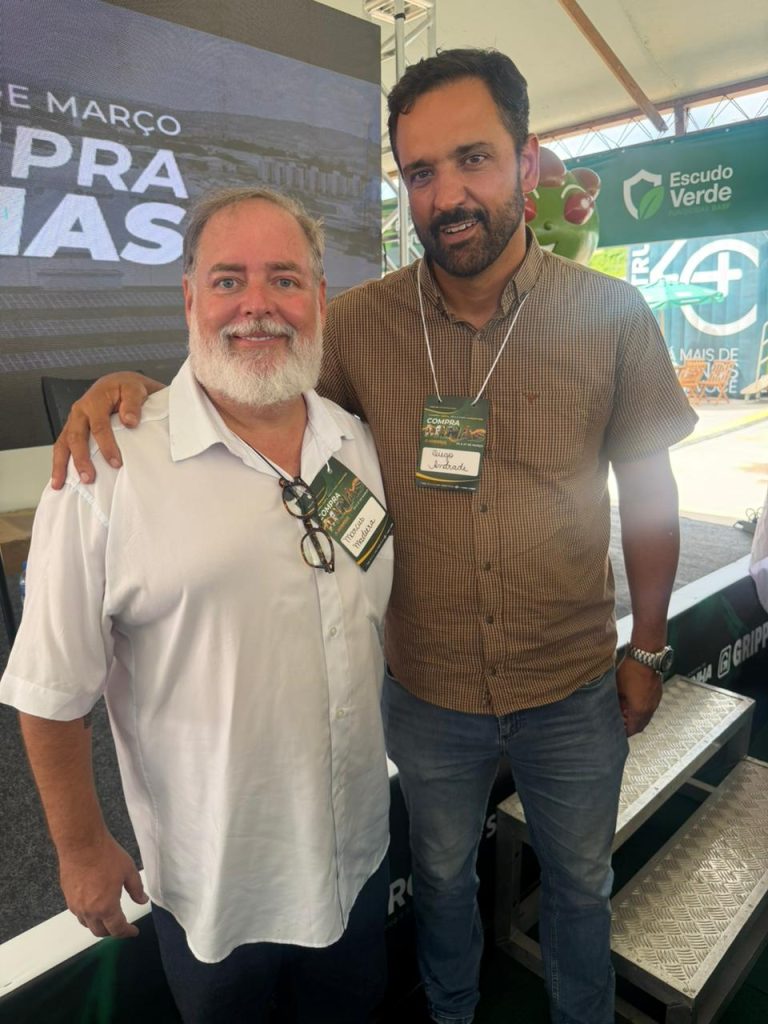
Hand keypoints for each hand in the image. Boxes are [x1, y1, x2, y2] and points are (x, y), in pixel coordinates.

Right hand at [50, 373, 162, 489]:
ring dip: (62, 465)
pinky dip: (59, 463)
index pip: (99, 426)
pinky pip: (62, 446)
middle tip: (89, 478)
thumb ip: (133, 403)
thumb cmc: (127, 388)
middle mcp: (80, 411)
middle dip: (81, 460)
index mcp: (95, 400)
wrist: (119, 383)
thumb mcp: (135, 389)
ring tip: (60, 484)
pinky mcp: (72, 429)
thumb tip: (129, 420)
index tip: (116, 463)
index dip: (107, 446)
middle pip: (77, 437)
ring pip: (63, 443)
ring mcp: (74, 421)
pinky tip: (59, 479)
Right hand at [58, 832, 147, 937]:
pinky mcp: (67, 896)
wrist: (81, 843)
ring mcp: (75, 905)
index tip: (133, 931)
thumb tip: (142, 900)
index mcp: (106, 907)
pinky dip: (88, 915)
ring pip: (87, 924)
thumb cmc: (105, 855)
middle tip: (122, 925)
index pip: (117, 929)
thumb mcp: (128, 871)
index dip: (127, 932)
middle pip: (100, 932)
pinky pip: (78, 913)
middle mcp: (88, 911)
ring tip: (108, 917)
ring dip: (98, 924)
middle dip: (112, 931)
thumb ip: (136, 889)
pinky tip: (94, 905)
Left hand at [616, 656, 662, 735]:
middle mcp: (649, 708)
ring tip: (625, 711)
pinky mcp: (657, 694)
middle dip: (631, 726)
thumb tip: (613, 708)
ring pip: (646, 716)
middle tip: (621, 722)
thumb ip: (616, 702)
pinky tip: (634, 701)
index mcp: (639, 710)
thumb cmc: (631, 671)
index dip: (625, 732)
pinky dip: (642, 709)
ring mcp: (655, 701)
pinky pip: (650, 707)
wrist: (646, 657)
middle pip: (641, 725)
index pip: (633, 729)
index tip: (618, 732)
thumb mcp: (617, 688)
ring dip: (637, 717)